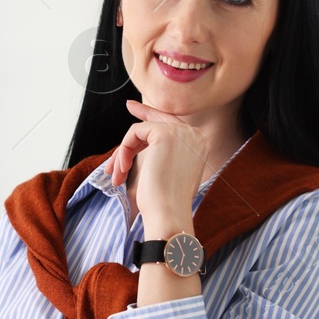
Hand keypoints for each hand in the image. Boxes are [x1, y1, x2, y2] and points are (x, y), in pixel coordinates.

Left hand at [104, 100, 211, 232]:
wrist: (169, 213)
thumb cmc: (167, 201)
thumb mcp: (171, 172)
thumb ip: (167, 154)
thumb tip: (148, 141)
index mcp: (200, 144)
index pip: (173, 124)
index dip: (154, 115)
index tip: (137, 109)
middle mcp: (195, 134)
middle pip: (160, 119)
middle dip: (142, 112)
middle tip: (129, 105)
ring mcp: (181, 132)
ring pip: (142, 130)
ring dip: (124, 152)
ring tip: (118, 173)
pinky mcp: (165, 133)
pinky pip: (135, 132)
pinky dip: (123, 151)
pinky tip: (122, 169)